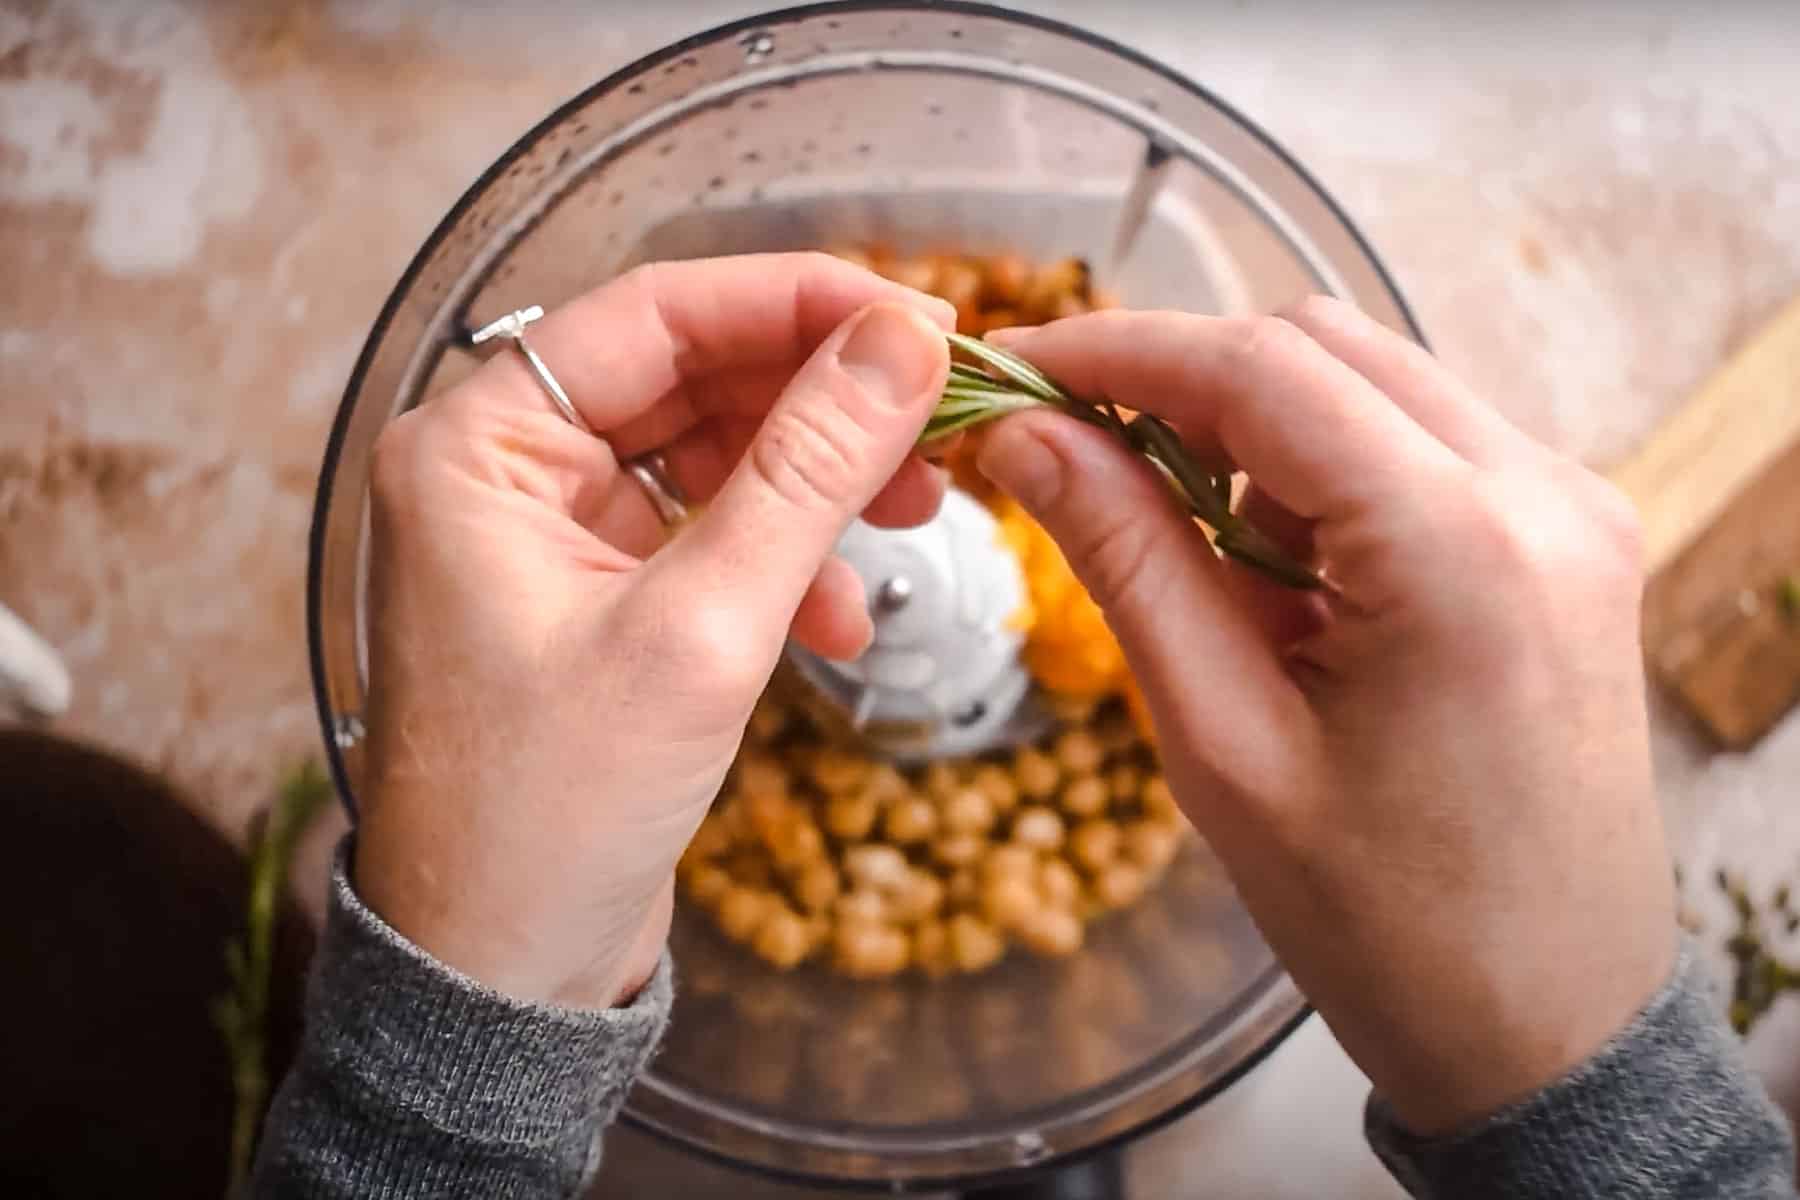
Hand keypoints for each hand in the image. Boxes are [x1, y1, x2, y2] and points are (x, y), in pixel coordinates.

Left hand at [356, 253, 950, 1008]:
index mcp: (476, 448)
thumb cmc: (552, 813)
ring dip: (818, 485)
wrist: (500, 971)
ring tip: (916, 521)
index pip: (657, 314)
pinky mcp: (596, 596)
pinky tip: (843, 622)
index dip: (800, 302)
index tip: (921, 321)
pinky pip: (708, 534)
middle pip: (693, 376)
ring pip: (713, 454)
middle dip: (823, 403)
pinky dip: (785, 561)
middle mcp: (501, 471)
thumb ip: (806, 471)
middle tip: (940, 426)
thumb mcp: (702, 630)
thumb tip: (901, 343)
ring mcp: (548, 534)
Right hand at [975, 298, 1673, 1133]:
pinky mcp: (1570, 534)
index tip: (1010, 375)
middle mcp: (1545, 494)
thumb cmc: (1387, 922)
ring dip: (1252, 428)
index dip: (1115, 353)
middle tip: (1071, 453)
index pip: (1259, 370)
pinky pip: (1420, 440)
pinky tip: (1278, 572)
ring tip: (1189, 551)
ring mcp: (1574, 507)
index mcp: (1463, 549)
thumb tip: (1027, 437)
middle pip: (1320, 345)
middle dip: (1178, 382)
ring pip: (1371, 379)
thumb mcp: (1224, 742)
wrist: (1549, 1022)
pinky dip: (1321, 470)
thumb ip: (1127, 560)